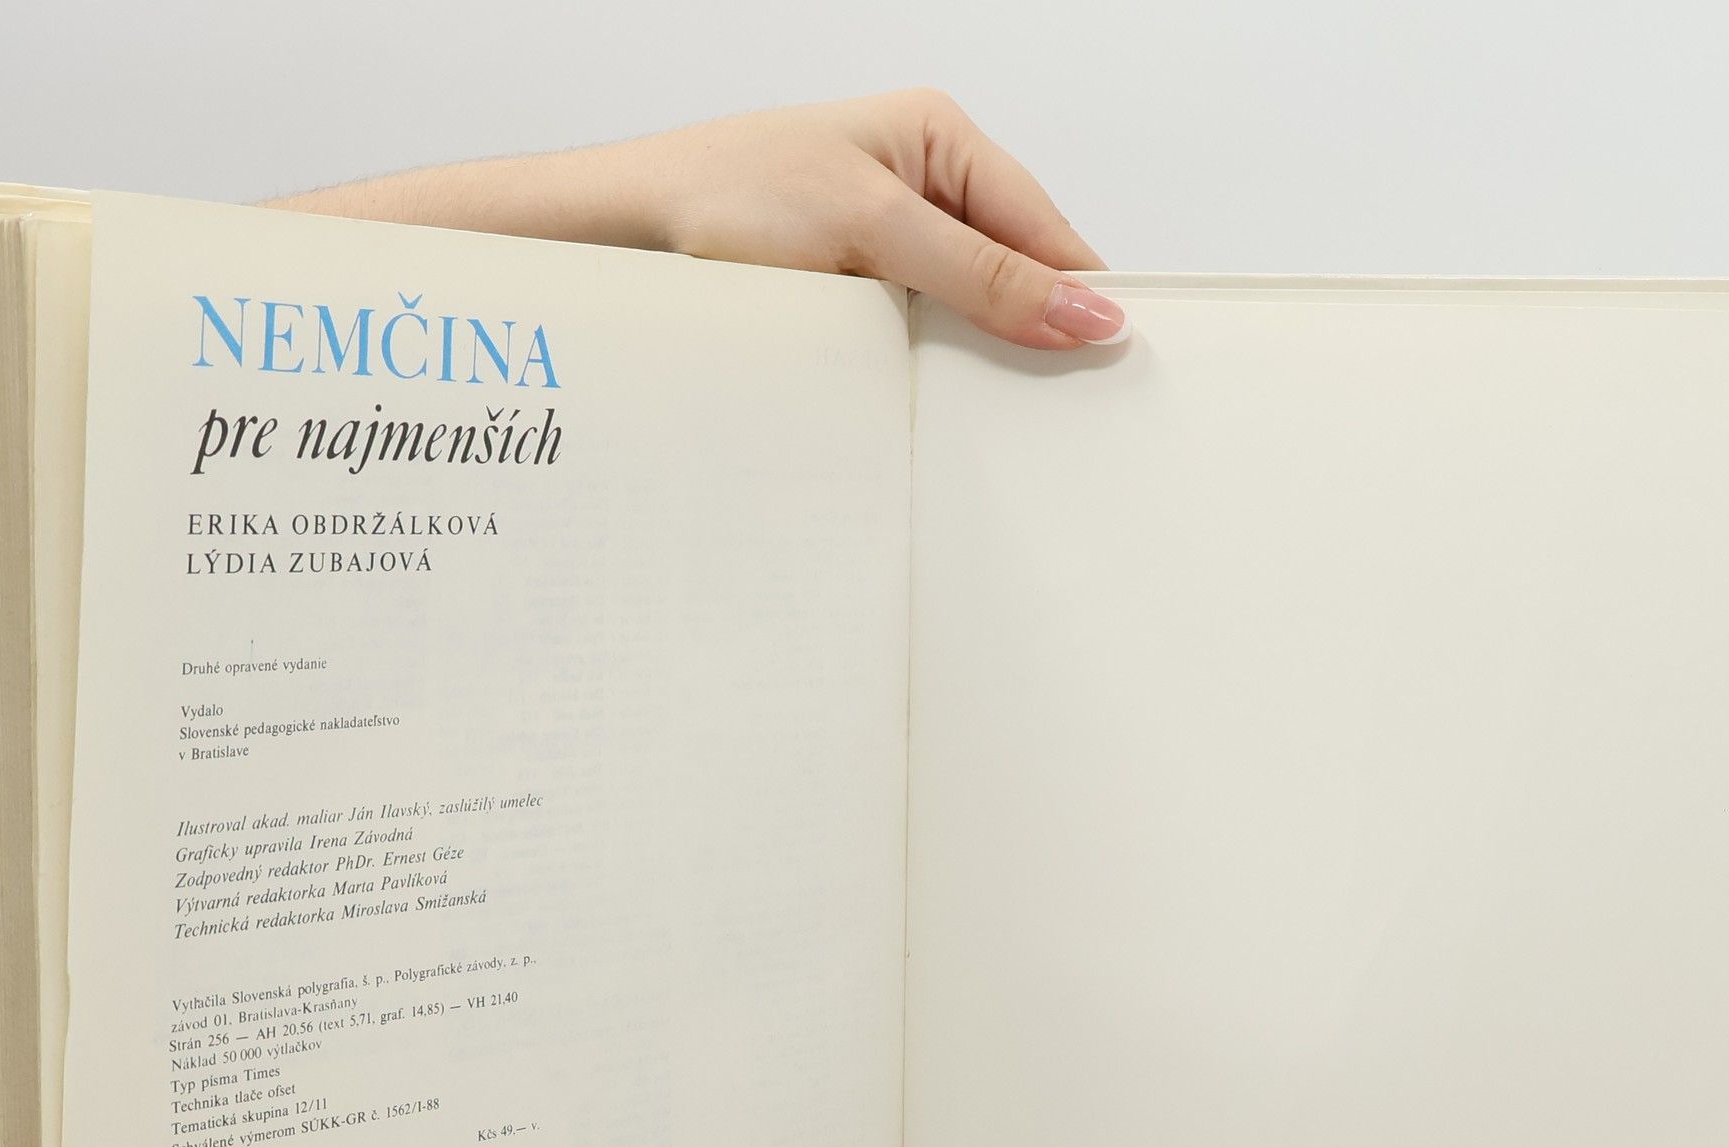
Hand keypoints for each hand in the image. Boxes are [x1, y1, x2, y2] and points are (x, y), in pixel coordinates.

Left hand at [271, 90, 1129, 350]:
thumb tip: (1088, 313)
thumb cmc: (721, 197)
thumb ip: (984, 275)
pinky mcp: (846, 302)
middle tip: (1055, 415)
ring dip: (972, 370)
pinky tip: (930, 417)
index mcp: (939, 140)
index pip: (1047, 228)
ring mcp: (881, 250)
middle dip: (1030, 341)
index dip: (1081, 300)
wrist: (615, 239)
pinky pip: (913, 346)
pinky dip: (924, 382)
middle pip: (1012, 278)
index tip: (1113, 370)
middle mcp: (916, 190)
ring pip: (963, 321)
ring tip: (993, 424)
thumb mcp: (872, 230)